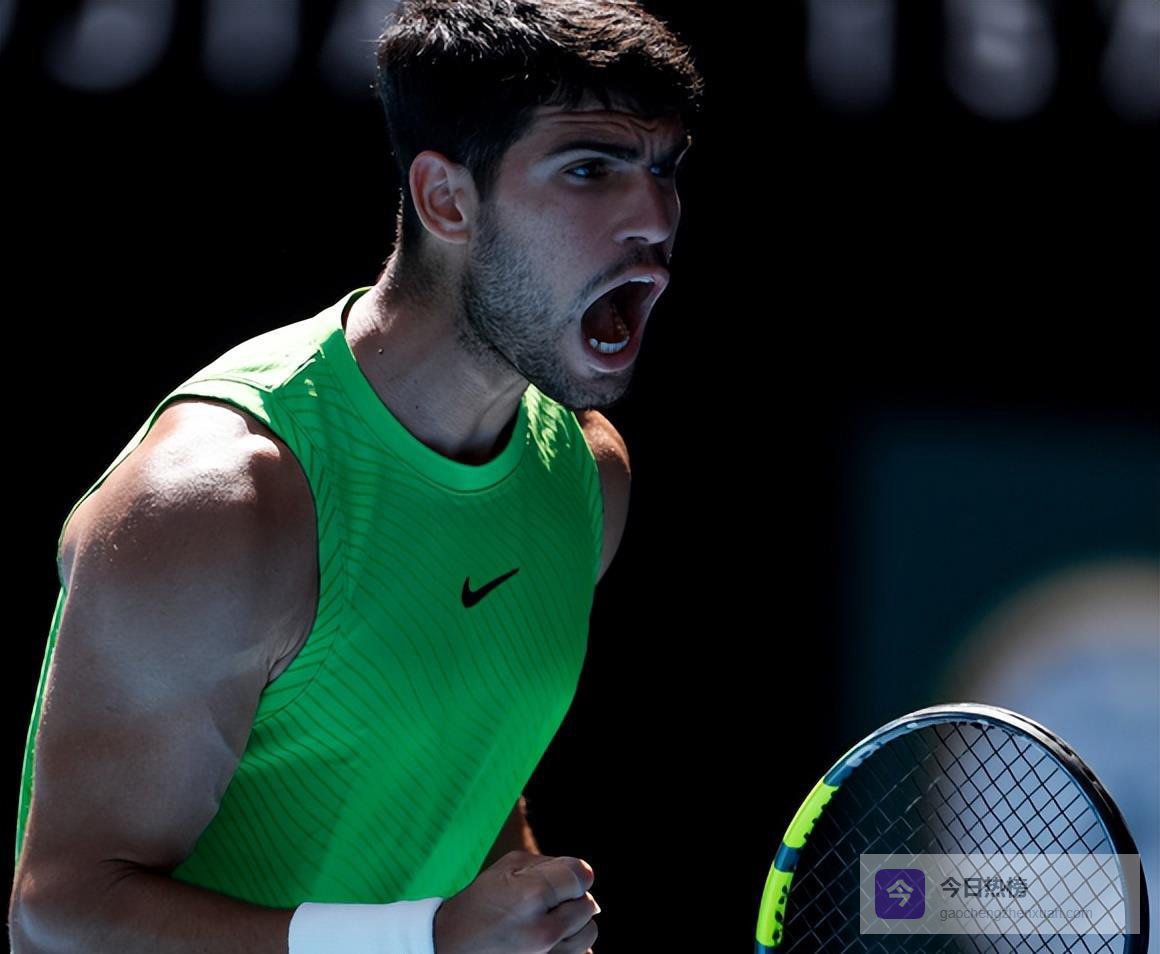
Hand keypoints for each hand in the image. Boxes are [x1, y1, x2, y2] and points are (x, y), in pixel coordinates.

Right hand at [433, 850, 599, 953]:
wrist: (450, 949)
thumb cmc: (479, 903)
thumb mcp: (505, 869)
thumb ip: (549, 864)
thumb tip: (583, 874)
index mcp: (531, 896)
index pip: (580, 876)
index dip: (575, 872)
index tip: (564, 877)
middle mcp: (544, 931)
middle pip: (588, 904)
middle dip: (571, 898)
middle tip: (548, 901)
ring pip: (589, 933)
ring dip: (574, 924)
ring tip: (549, 921)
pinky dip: (570, 946)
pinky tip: (549, 941)